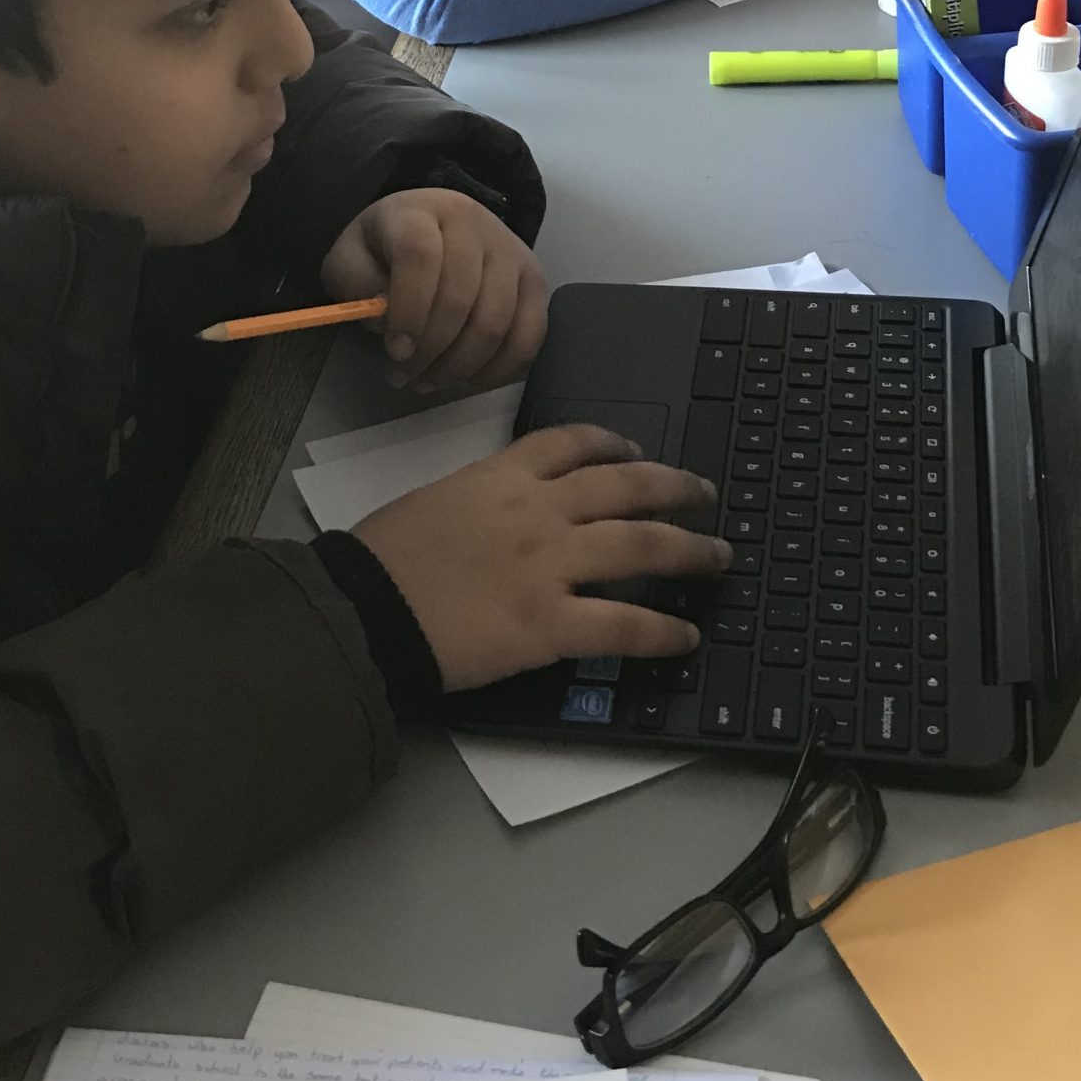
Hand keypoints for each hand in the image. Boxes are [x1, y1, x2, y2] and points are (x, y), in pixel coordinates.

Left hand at [321, 188, 546, 394]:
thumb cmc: (386, 249)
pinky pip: (529, 334)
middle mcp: (473, 224)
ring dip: (460, 365)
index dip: (409, 310)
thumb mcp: (352, 259)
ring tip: (428, 381)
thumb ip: (357, 285)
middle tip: (404, 376)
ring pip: (495, 321)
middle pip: (460, 295)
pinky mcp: (534, 279)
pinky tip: (467, 379)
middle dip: (430, 349)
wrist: (434, 226)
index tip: (395, 352)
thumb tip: (387, 321)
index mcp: (421, 211)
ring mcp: (510, 250)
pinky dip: (498, 368)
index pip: (420, 255)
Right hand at [353, 425, 719, 689]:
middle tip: (705, 494)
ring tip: (718, 555)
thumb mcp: (434, 502)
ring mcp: (549, 566)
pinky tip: (684, 637)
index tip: (636, 452)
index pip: (572, 443)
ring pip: (643, 545)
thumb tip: (507, 515)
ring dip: (690, 549)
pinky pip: (623, 625)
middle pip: (627, 486)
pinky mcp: (549, 624)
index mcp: (502, 477)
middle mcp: (538, 512)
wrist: (362, 608)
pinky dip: (662, 631)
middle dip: (676, 487)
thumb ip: (481, 501)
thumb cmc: (383, 559)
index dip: (615, 445)